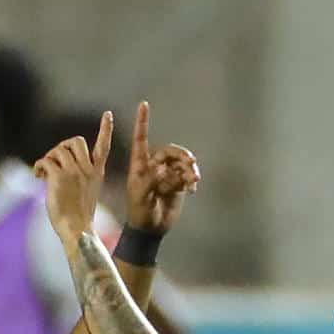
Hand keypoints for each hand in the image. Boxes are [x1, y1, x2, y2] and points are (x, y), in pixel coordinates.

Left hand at [33, 111, 111, 244]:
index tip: (108, 114)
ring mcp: (73, 172)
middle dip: (63, 146)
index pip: (103, 146)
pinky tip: (38, 177)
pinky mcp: (59, 177)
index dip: (106, 129)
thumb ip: (80, 176)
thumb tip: (57, 165)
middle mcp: (87, 169)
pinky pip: (45, 160)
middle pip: (75, 140)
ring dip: (48, 158)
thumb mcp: (87, 192)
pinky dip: (38, 166)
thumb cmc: (79, 217)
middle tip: (55, 161)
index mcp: (96, 172)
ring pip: (58, 150)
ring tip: (44, 173)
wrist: (77, 230)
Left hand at [123, 101, 200, 234]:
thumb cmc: (139, 212)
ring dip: (189, 169)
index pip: (141, 138)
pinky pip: (187, 175)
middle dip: (181, 155)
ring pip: (182, 163)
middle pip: (170, 151)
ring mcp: (167, 175)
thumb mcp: (141, 195)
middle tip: (191, 164)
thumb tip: (164, 168)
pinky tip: (193, 188)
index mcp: (140, 164)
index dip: (142, 121)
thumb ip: (152, 180)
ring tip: (193, 180)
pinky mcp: (178, 184)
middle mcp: (154, 166)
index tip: (144, 104)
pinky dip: (192, 180)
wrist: (151, 229)